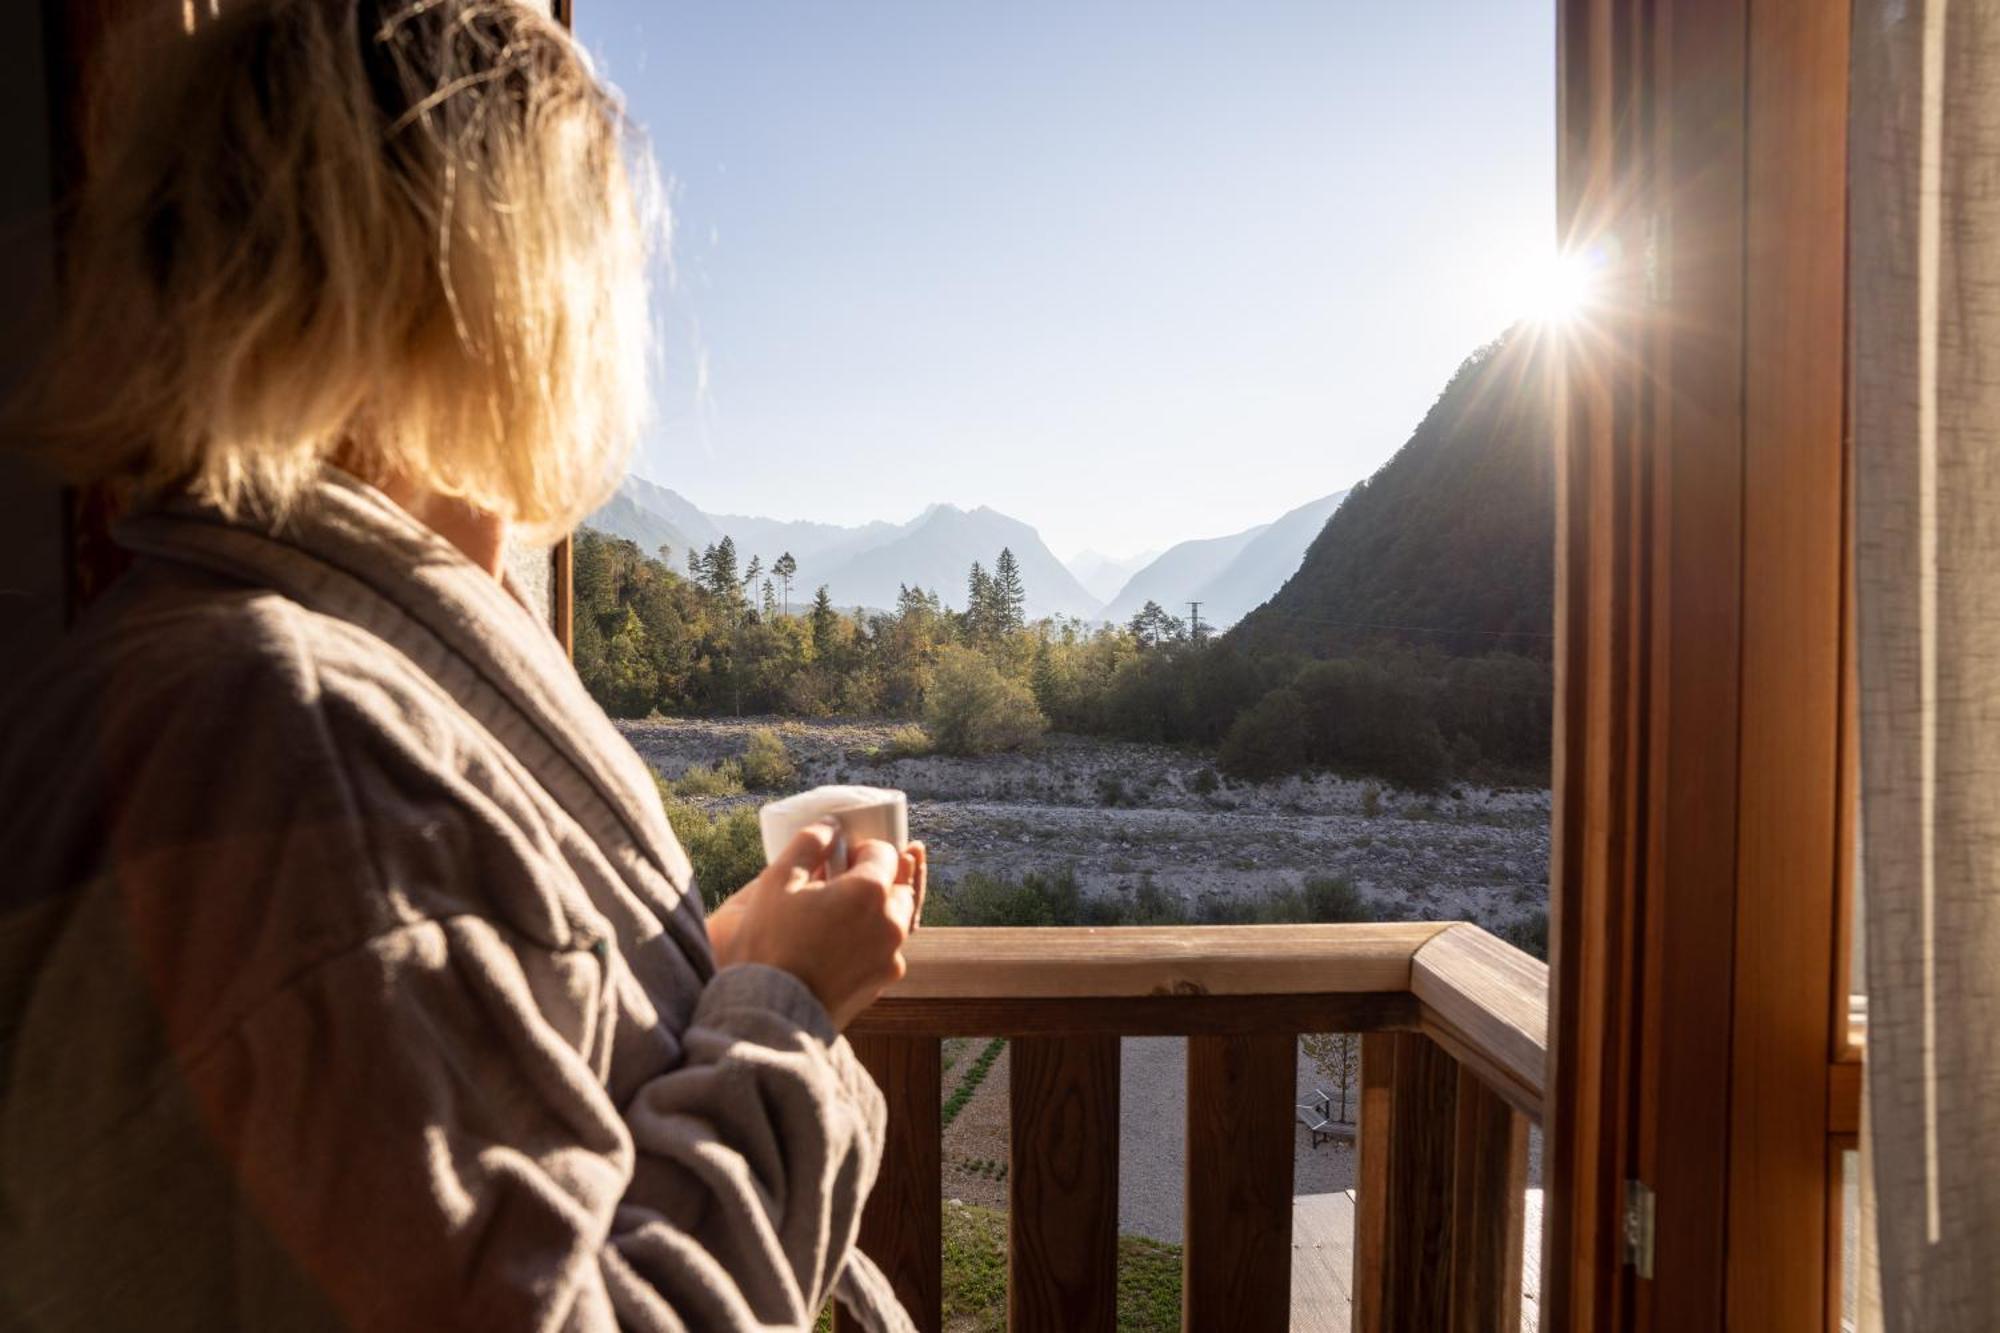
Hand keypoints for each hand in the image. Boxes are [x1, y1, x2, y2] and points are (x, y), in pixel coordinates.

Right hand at [707, 823, 925, 1029]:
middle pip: (898, 886)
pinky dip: (871, 940)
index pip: (884, 852)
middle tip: (844, 884)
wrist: (769, 1010)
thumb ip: (810, 843)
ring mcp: (891, 955)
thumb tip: (831, 826)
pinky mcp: (883, 982)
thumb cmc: (768, 942)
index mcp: (870, 890)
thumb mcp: (778, 880)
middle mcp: (891, 922)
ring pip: (895, 920)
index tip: (841, 857)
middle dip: (877, 880)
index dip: (862, 850)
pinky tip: (840, 942)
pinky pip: (885, 950)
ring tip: (841, 913)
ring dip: (877, 911)